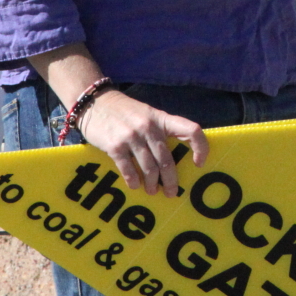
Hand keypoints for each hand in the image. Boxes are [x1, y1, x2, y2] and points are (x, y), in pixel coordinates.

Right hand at [77, 91, 208, 198]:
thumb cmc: (125, 112)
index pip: (191, 130)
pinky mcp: (115, 146)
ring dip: (152, 184)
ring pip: (150, 168)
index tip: (199, 163)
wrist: (95, 103)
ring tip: (153, 191)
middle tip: (172, 192)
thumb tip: (172, 160)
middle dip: (171, 180)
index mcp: (161, 118)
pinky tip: (135, 185)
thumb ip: (160, 131)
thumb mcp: (147, 115)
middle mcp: (149, 127)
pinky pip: (129, 169)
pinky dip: (133, 181)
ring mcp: (131, 136)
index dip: (200, 148)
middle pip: (167, 159)